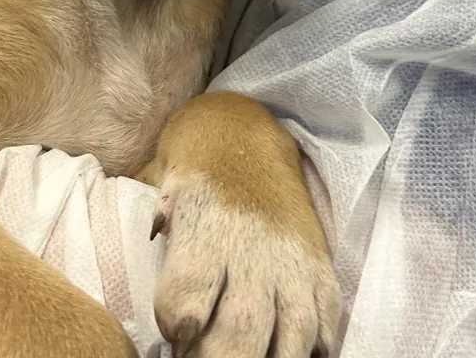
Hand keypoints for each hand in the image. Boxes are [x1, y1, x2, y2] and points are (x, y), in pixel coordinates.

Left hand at [140, 93, 340, 357]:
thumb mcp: (161, 191)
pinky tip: (289, 354)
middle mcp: (249, 248)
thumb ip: (155, 226)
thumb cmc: (194, 176)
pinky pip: (325, 327)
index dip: (177, 320)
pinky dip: (310, 351)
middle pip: (237, 333)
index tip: (175, 329)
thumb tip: (150, 244)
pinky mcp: (319, 270)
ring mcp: (289, 264)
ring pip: (288, 341)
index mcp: (202, 228)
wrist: (245, 138)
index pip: (186, 293)